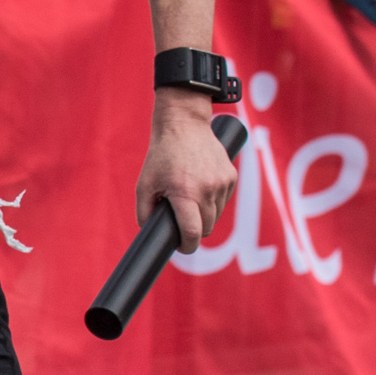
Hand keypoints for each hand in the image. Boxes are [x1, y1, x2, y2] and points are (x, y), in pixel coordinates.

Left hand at [136, 95, 236, 251]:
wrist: (184, 127)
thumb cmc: (161, 157)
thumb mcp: (143, 185)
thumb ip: (144, 213)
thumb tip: (150, 233)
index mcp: (185, 194)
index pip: (193, 233)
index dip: (187, 246)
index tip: (182, 247)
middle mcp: (208, 190)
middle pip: (206, 228)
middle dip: (194, 231)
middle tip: (181, 223)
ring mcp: (223, 183)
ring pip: (216, 216)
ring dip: (204, 216)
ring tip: (188, 201)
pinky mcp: (231, 176)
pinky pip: (223, 201)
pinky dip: (213, 202)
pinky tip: (200, 189)